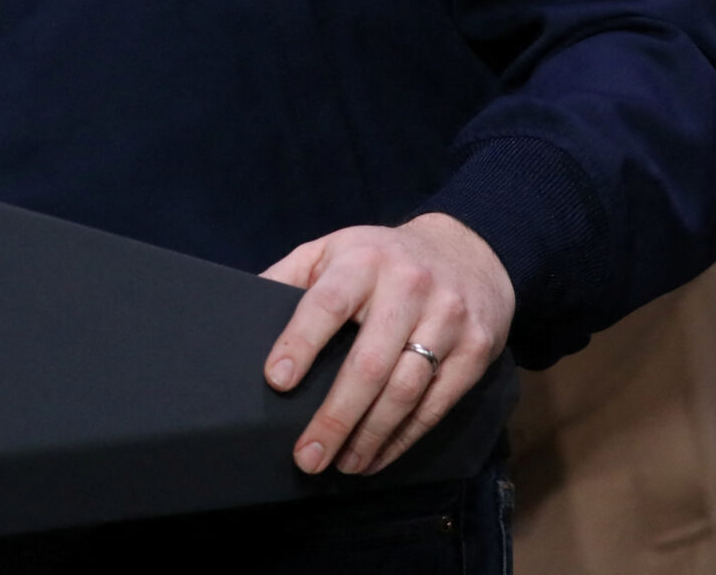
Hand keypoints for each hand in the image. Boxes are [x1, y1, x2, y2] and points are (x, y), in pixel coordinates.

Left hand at [260, 213, 513, 476]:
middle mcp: (408, 287)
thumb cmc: (382, 258)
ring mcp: (447, 318)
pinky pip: (436, 404)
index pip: (327, 303)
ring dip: (370, 437)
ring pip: (405, 391)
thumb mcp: (333, 249)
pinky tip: (378, 457)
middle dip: (335, 417)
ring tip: (342, 465)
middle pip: (369, 364)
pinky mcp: (476, 349)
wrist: (469, 251)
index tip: (276, 382)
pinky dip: (405, 438)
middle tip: (306, 456)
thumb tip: (239, 314)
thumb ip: (290, 277)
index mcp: (363, 260)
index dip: (300, 343)